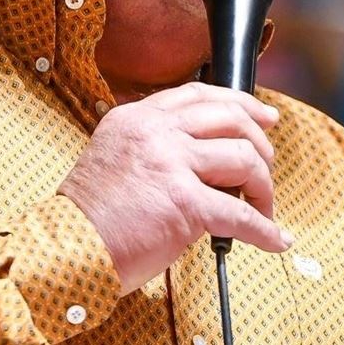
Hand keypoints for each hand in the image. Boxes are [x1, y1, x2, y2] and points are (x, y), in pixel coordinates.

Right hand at [58, 83, 291, 294]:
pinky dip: (266, 230)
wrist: (66, 249)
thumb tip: (208, 163)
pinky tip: (276, 240)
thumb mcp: (115, 158)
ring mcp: (171, 163)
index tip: (264, 116)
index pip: (198, 95)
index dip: (240, 103)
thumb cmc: (90, 218)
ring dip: (264, 187)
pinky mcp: (184, 202)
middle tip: (268, 165)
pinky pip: (242, 214)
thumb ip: (154, 148)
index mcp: (136, 118)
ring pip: (244, 159)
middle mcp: (155, 132)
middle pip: (230, 118)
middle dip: (260, 142)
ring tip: (263, 209)